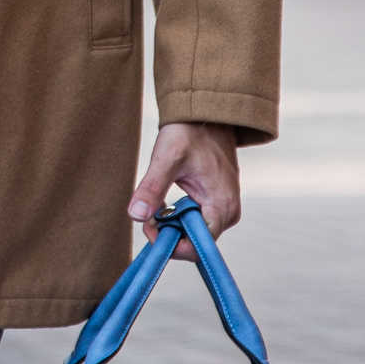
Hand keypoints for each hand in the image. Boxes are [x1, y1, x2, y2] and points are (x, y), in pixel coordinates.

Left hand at [129, 122, 240, 257]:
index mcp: (222, 206)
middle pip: (194, 243)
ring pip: (192, 232)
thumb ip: (152, 188)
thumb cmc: (188, 133)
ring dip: (170, 224)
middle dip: (167, 232)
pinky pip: (195, 221)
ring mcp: (224, 209)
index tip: (149, 226)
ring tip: (157, 202)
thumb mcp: (166, 158)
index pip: (197, 249)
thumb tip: (136, 215)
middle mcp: (228, 213)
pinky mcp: (217, 203)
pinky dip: (176, 216)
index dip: (170, 244)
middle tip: (148, 212)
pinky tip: (165, 201)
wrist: (205, 114)